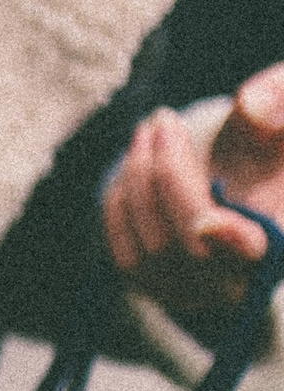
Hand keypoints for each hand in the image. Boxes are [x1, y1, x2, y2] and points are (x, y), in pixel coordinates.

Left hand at [104, 62, 283, 329]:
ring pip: (148, 252)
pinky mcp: (162, 289)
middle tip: (162, 117)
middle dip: (164, 174)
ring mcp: (197, 293)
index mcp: (279, 240)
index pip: (252, 251)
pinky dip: (122, 203)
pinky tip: (137, 163)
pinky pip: (127, 255)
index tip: (208, 222)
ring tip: (148, 130)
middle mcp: (240, 281)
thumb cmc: (273, 141)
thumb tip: (250, 105)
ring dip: (136, 181)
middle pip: (186, 244)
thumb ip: (281, 98)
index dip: (231, 241)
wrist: (258, 170)